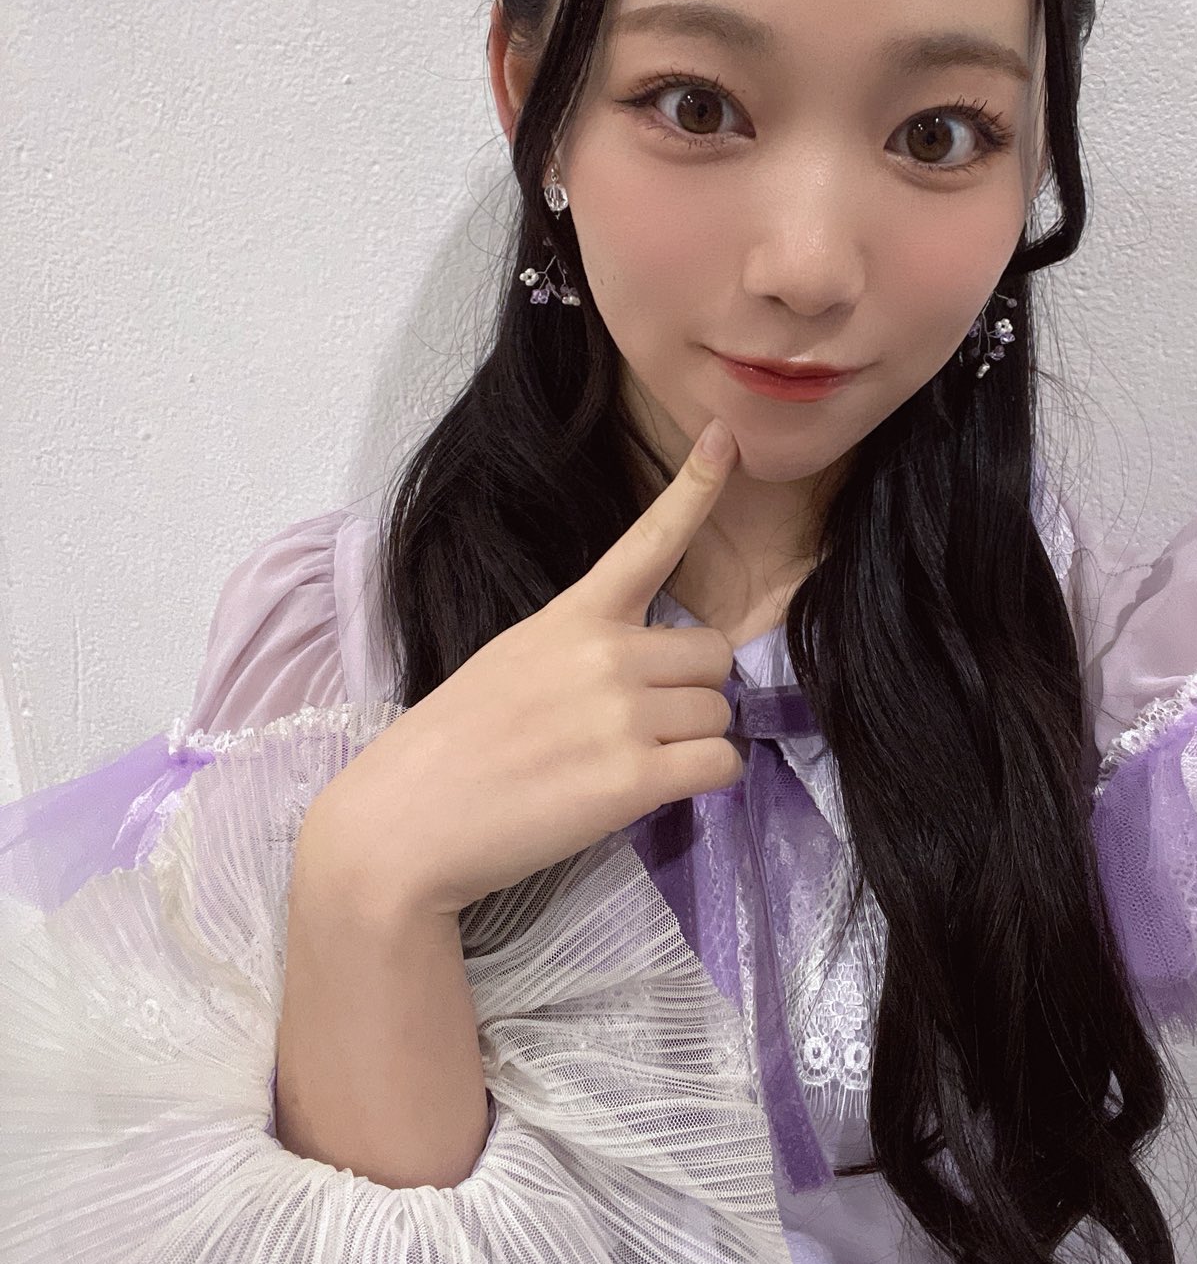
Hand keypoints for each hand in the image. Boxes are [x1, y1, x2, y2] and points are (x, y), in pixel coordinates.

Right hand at [304, 418, 743, 917]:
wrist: (401, 826)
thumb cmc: (448, 750)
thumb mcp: (510, 664)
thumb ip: (581, 655)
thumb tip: (648, 677)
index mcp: (570, 617)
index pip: (647, 542)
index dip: (694, 488)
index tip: (727, 438)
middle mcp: (604, 653)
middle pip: (714, 654)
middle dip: (692, 691)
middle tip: (638, 729)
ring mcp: (621, 714)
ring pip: (720, 714)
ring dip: (692, 743)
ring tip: (626, 767)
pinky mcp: (632, 779)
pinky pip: (720, 766)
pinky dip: (704, 782)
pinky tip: (654, 794)